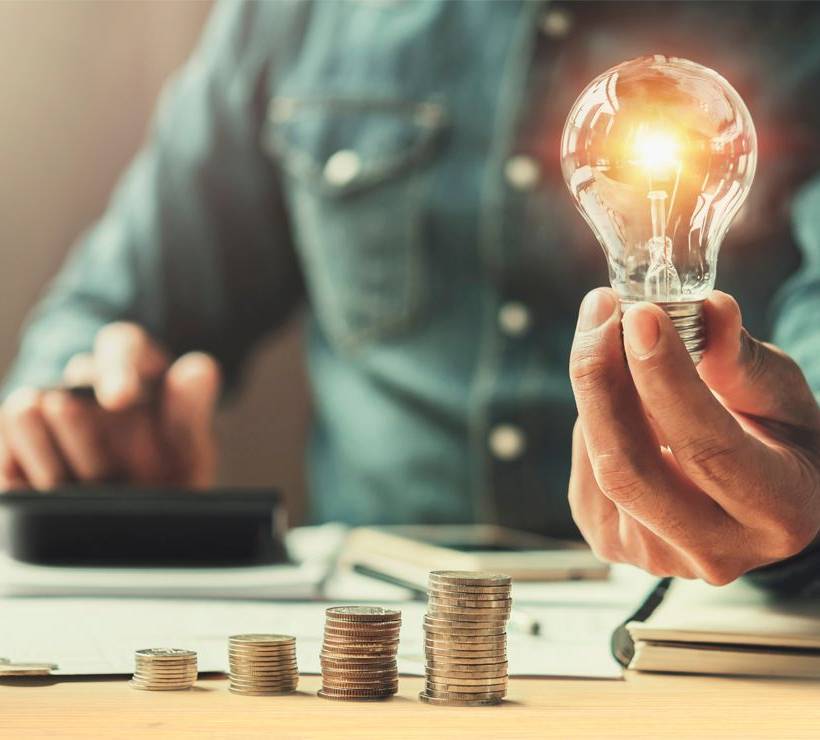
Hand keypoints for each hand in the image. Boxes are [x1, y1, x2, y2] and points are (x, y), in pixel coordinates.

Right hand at [0, 323, 220, 490]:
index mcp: (133, 369)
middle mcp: (86, 386)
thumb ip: (190, 409)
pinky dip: (10, 460)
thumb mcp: (186, 444)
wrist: (140, 508)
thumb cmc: (167, 468)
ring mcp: (48, 417)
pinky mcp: (18, 451)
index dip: (120, 367)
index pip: (123, 346)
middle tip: (75, 425)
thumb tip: (199, 369)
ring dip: (37, 435)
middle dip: (79, 411)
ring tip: (44, 447)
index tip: (121, 396)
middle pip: (74, 380)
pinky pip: (4, 447)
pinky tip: (19, 475)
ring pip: (28, 408)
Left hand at [568, 288, 819, 583]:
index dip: (665, 378)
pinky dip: (593, 420)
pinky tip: (618, 398)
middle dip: (603, 378)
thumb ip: (741, 360)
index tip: (642, 315)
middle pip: (628, 467)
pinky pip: (583, 471)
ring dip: (596, 388)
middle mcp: (713, 550)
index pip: (707, 447)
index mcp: (775, 511)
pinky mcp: (611, 543)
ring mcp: (654, 556)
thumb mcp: (779, 395)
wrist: (755, 500)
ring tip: (614, 339)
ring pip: (597, 463)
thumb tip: (708, 310)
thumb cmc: (777, 440)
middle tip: (600, 309)